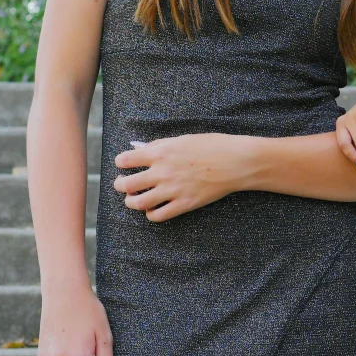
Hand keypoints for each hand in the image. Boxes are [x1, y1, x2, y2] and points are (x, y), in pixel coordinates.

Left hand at [111, 133, 248, 220]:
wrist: (236, 162)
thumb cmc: (212, 146)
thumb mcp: (182, 139)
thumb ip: (160, 146)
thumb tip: (142, 151)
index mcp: (160, 152)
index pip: (126, 160)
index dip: (120, 163)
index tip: (122, 164)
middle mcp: (162, 172)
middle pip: (127, 184)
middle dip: (120, 185)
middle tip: (122, 184)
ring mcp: (172, 190)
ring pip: (138, 203)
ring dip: (131, 202)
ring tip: (133, 199)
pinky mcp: (184, 204)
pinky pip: (158, 216)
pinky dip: (150, 214)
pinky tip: (152, 209)